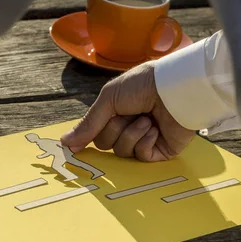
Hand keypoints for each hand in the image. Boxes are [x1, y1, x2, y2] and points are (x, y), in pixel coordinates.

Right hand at [60, 62, 194, 161]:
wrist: (175, 89)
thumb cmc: (143, 85)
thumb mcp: (109, 98)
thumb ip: (89, 123)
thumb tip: (65, 143)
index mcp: (117, 111)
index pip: (96, 132)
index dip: (88, 136)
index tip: (73, 147)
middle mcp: (129, 126)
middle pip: (106, 144)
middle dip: (115, 128)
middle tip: (129, 114)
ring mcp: (145, 139)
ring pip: (122, 151)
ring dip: (132, 133)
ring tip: (147, 119)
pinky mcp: (160, 151)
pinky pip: (141, 156)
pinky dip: (145, 142)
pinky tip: (155, 129)